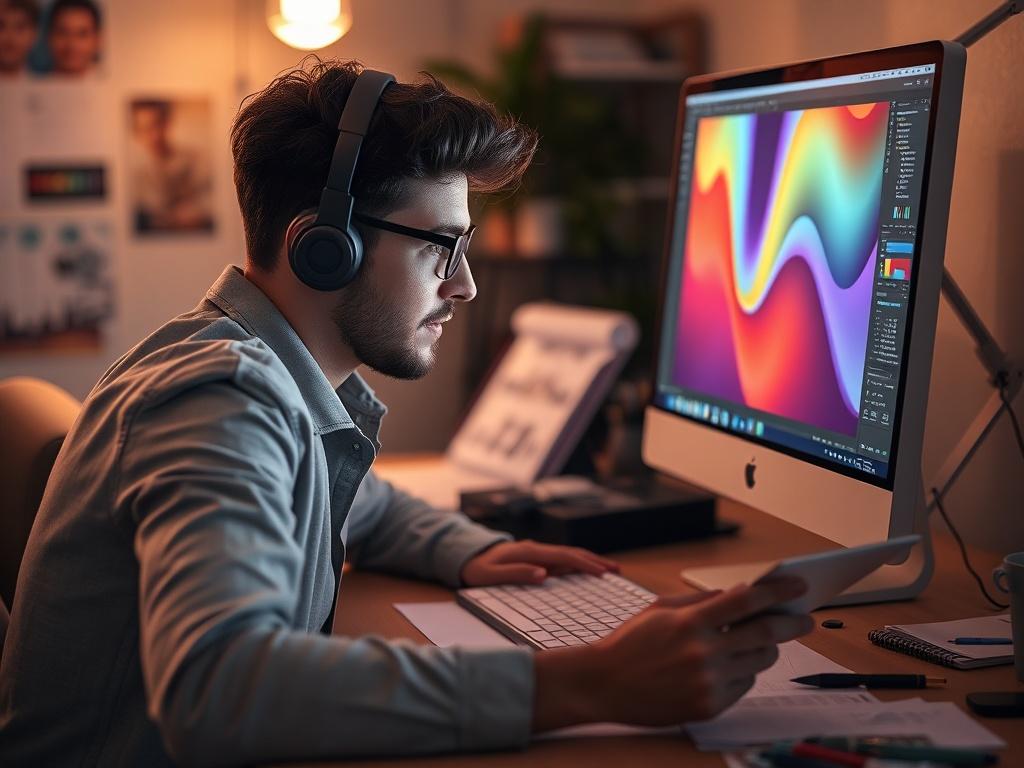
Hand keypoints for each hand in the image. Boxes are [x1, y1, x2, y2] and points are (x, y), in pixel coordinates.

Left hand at [460, 539, 618, 586]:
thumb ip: (516, 573)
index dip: (584, 564)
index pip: (563, 556)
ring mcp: (537, 552)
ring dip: (589, 561)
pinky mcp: (536, 558)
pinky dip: (577, 563)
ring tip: (609, 570)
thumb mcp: (490, 575)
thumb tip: (544, 574)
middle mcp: (536, 549)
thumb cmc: (475, 569)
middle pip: (571, 553)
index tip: (602, 573)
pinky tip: (586, 570)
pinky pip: (561, 560)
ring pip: (568, 555)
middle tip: (616, 571)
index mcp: (529, 552)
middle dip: (595, 560)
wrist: (465, 557)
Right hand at [532, 576, 812, 730]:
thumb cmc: (630, 643)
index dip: (777, 591)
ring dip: (765, 649)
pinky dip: (742, 672)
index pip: (746, 601)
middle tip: (805, 619)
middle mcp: (703, 651)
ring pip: (759, 661)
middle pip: (765, 634)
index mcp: (690, 621)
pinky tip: (726, 666)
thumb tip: (737, 594)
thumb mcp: (660, 608)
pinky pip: (744, 685)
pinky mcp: (709, 705)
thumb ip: (700, 600)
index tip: (798, 586)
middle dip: (792, 624)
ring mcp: (708, 681)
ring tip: (759, 643)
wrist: (603, 684)